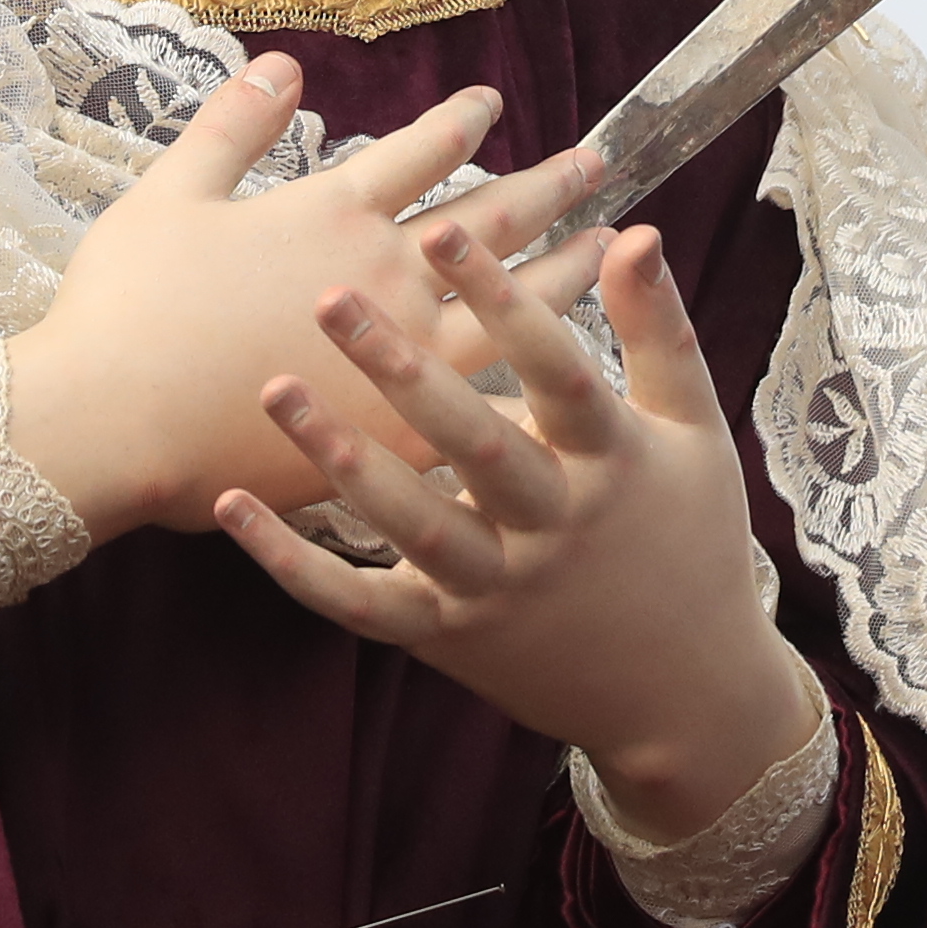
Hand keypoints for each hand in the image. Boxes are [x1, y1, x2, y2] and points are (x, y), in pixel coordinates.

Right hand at [0, 54, 612, 537]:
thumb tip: (283, 62)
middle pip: (489, 224)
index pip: (420, 152)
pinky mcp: (399, 436)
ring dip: (566, 275)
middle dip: (549, 187)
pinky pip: (485, 403)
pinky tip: (562, 376)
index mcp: (334, 213)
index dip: (461, 123)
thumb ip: (233, 125)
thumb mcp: (171, 192)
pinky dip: (529, 382)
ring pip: (510, 310)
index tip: (494, 105)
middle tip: (598, 162)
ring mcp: (403, 360)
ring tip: (610, 251)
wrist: (112, 425)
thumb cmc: (129, 306)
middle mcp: (386, 277)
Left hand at [214, 218, 828, 844]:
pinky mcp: (448, 637)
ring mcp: (496, 589)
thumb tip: (635, 231)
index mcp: (612, 464)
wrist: (685, 696)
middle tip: (330, 295)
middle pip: (471, 441)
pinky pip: (360, 603)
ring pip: (411, 523)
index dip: (503, 299)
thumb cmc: (691, 536)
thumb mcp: (693, 428)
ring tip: (275, 387)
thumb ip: (658, 330)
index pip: (554, 369)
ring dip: (340, 457)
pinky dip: (293, 565)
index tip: (445, 230)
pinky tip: (234, 509)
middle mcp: (553, 527)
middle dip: (400, 368)